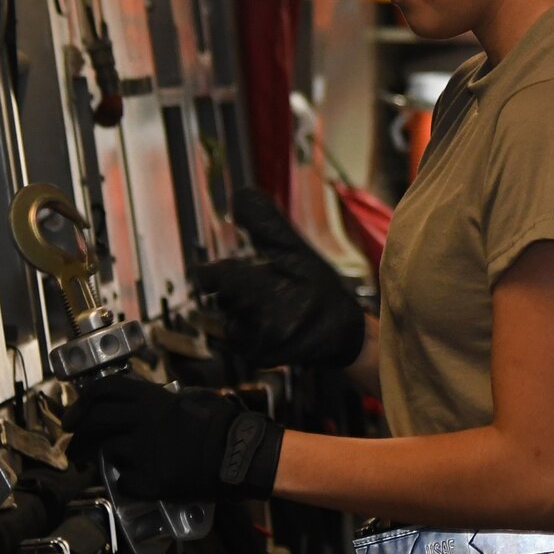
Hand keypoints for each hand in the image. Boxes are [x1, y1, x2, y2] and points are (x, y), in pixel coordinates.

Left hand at [61, 374, 281, 500]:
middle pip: (93, 424)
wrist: (240, 456)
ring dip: (104, 460)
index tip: (71, 418)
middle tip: (74, 448)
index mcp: (152, 399)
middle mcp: (141, 423)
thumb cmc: (223, 425)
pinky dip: (128, 483)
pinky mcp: (150, 482)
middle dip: (77, 437)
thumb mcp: (190, 400)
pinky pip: (126, 483)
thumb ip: (161, 402)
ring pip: (108, 455)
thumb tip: (141, 406)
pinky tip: (138, 482)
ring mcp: (143, 454)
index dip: (81, 403)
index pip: (103, 391)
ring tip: (107, 466)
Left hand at [195, 189, 365, 369]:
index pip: (216, 278)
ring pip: (227, 313)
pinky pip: (235, 331)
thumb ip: (267, 225)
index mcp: (267, 298)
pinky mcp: (254, 357)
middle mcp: (257, 327)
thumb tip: (239, 196)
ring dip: (241, 304)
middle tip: (267, 284)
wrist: (342, 337)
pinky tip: (271, 319)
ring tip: (275, 303)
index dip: (211, 271)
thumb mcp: (299, 253)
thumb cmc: (321, 290)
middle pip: (222, 295)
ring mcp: (255, 346)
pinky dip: (247, 321)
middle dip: (238, 285)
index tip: (211, 268)